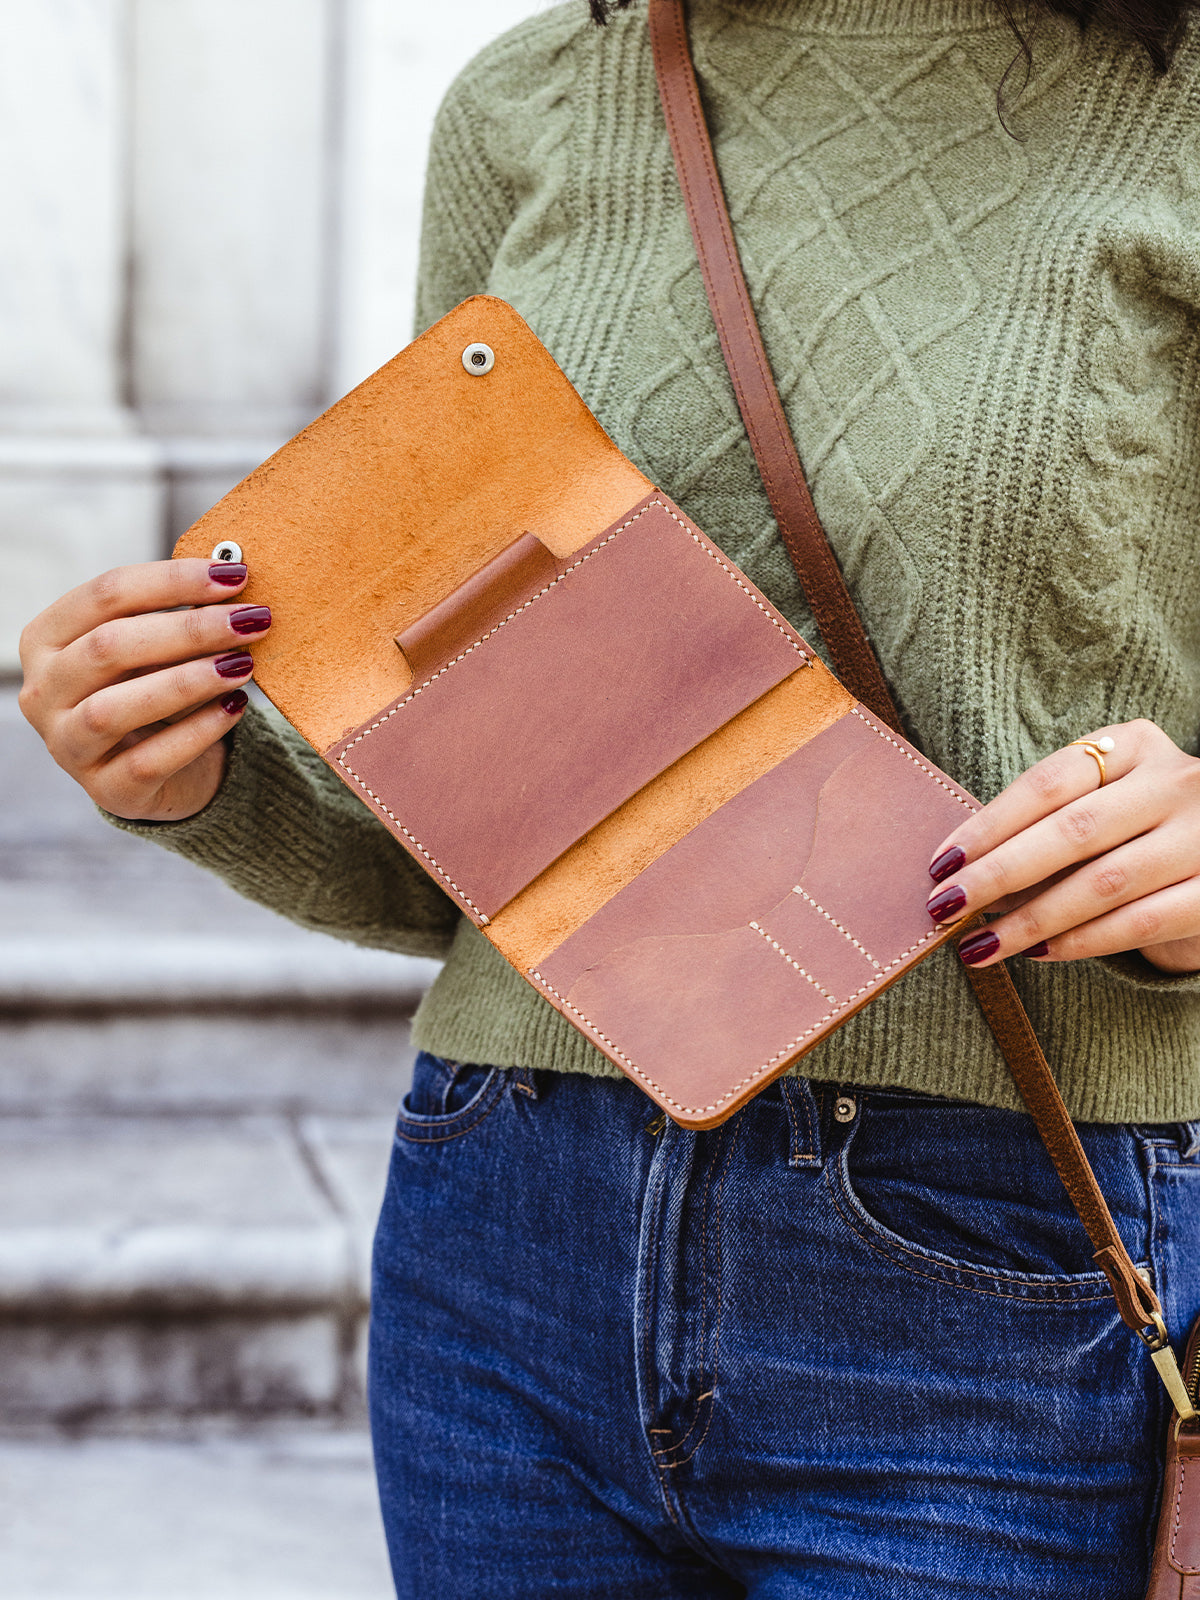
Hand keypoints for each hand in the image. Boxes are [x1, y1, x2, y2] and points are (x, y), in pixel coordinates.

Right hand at [18, 559, 268, 822]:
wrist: (163, 774)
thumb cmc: (156, 691)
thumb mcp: (156, 648)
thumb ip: (179, 612)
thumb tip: (232, 570)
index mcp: (48, 640)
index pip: (104, 595)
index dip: (172, 580)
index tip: (235, 574)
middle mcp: (43, 693)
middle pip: (108, 647)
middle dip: (187, 630)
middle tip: (251, 619)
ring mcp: (67, 746)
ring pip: (114, 709)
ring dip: (187, 681)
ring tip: (243, 664)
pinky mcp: (107, 791)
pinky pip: (148, 761)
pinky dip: (196, 732)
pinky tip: (235, 708)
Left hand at [924, 719, 1199, 975]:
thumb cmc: (1134, 827)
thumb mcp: (1101, 799)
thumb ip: (1045, 823)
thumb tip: (963, 871)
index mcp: (1135, 745)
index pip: (1049, 782)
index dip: (989, 824)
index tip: (941, 863)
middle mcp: (1177, 782)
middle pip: (1073, 831)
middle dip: (999, 874)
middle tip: (945, 907)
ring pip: (1104, 882)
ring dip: (1032, 920)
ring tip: (980, 944)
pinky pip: (1141, 923)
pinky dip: (1083, 942)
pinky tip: (1038, 954)